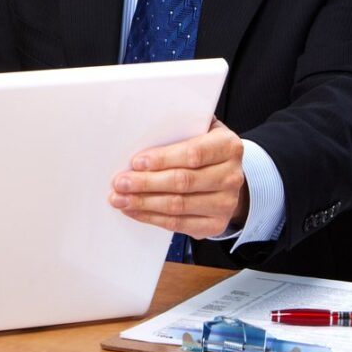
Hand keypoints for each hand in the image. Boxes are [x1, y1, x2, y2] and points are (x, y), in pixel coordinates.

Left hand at [108, 120, 248, 238]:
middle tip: (120, 182)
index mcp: (228, 146)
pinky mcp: (216, 224)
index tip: (136, 162)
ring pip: (178, 206)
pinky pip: (179, 224)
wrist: (226, 175)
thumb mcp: (199, 129)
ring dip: (144, 203)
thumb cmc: (204, 148)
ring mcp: (226, 203)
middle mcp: (231, 176)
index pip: (193, 154)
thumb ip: (178, 128)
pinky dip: (152, 218)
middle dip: (146, 183)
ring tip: (120, 199)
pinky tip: (134, 211)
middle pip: (183, 182)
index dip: (162, 159)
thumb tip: (141, 128)